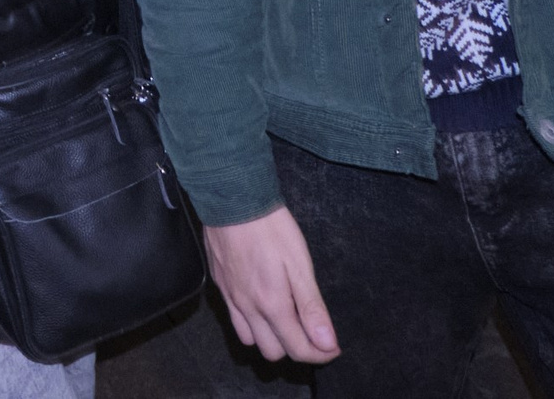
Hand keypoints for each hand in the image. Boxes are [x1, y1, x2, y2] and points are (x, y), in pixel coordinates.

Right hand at [204, 206, 338, 364]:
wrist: (232, 199)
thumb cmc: (271, 229)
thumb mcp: (300, 265)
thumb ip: (312, 308)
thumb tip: (327, 343)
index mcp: (272, 305)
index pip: (298, 350)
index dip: (321, 354)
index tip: (333, 346)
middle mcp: (249, 309)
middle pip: (273, 353)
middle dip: (295, 348)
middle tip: (310, 329)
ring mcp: (231, 299)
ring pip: (251, 341)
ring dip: (270, 338)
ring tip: (285, 320)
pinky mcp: (220, 287)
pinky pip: (235, 321)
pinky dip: (250, 325)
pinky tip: (260, 306)